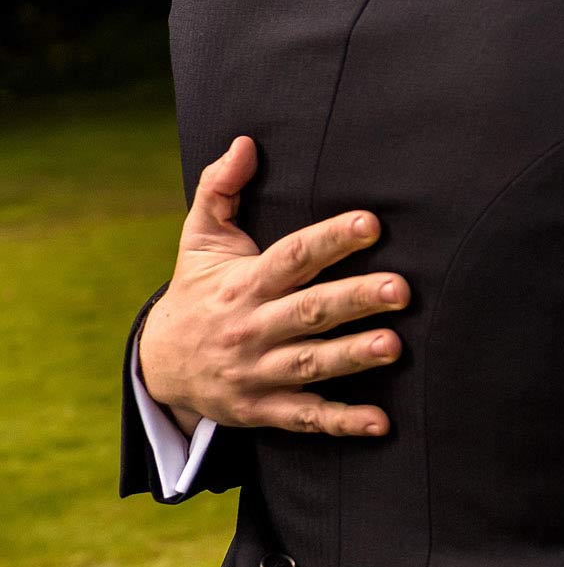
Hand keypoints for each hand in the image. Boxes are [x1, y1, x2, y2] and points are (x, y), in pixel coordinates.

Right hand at [136, 137, 409, 436]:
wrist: (158, 366)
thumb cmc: (198, 291)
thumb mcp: (200, 240)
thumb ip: (221, 189)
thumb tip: (246, 142)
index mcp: (243, 284)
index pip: (293, 258)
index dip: (331, 239)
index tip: (372, 223)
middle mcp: (251, 328)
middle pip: (309, 312)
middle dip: (355, 299)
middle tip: (402, 289)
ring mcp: (257, 372)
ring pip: (311, 364)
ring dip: (353, 357)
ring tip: (395, 346)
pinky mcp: (262, 410)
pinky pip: (305, 418)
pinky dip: (342, 423)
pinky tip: (382, 422)